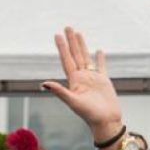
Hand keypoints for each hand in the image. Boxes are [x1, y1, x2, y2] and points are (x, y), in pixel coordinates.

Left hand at [45, 27, 122, 144]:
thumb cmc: (90, 115)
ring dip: (82, 46)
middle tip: (67, 27)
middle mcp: (82, 78)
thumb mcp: (73, 102)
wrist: (106, 122)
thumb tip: (44, 83)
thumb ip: (60, 91)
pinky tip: (99, 50)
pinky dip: (100, 58)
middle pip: (75, 55)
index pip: (66, 60)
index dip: (62, 48)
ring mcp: (92, 79)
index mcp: (74, 81)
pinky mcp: (104, 81)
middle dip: (71, 41)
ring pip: (86, 58)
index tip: (57, 35)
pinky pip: (101, 67)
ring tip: (78, 33)